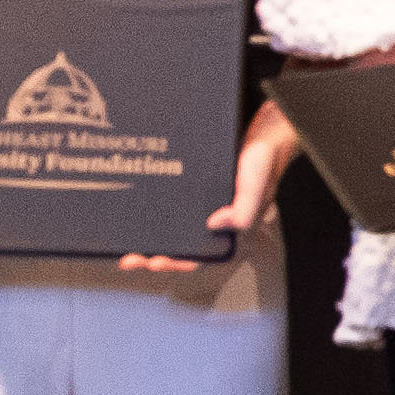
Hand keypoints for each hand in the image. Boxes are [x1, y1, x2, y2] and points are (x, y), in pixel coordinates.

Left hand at [131, 100, 295, 274]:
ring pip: (175, 231)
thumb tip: (214, 224)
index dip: (178, 263)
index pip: (203, 256)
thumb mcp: (256, 187)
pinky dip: (155, 214)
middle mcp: (216, 220)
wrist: (265, 131)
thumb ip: (243, 211)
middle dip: (156, 256)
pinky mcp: (196, 189)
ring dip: (153, 239)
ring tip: (130, 246)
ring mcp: (205, 206)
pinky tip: (139, 211)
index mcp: (232, 228)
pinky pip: (173, 208)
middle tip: (131, 259)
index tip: (155, 261)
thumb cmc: (264, 161)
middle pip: (184, 247)